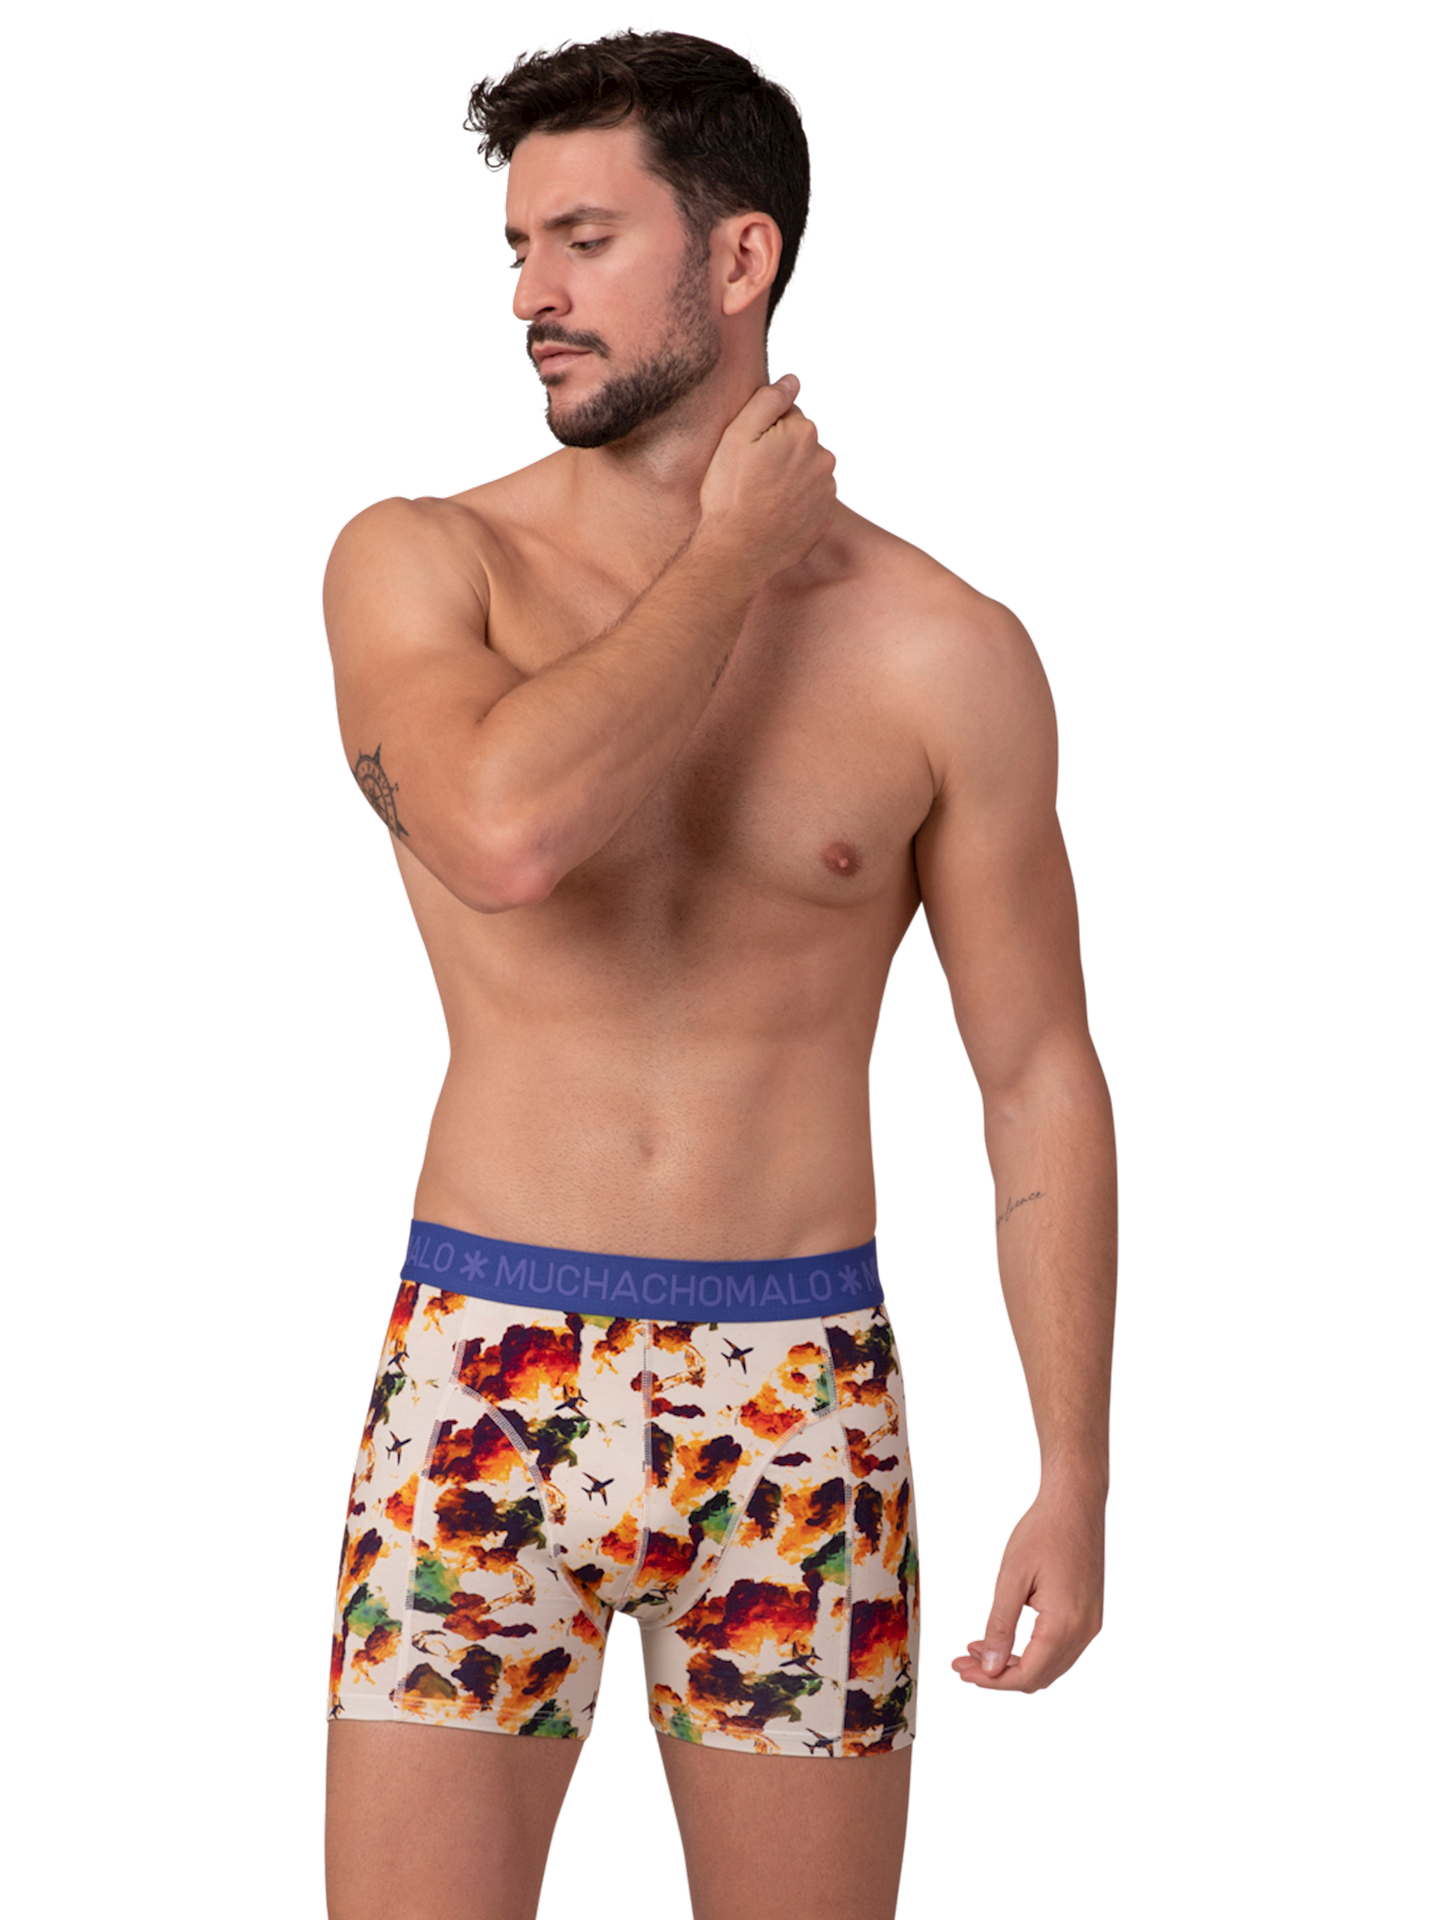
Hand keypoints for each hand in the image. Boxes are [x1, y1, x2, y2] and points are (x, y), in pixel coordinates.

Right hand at [696, 372, 839, 583]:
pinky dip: (797, 502)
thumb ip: (768, 401)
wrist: (739, 551)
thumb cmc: (731, 493)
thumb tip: (792, 380)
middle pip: (800, 444)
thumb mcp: (736, 437)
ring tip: (763, 498)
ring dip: (790, 478)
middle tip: (752, 479)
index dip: (763, 433)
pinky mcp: (826, 517)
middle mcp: (823, 458)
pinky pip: (812, 499)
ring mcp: (827, 490)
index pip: (787, 417)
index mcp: (803, 432)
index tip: (748, 455)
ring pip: (807, 471)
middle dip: (780, 454)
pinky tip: (775, 513)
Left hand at [949, 1482, 1108, 1695]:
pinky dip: (1029, 1651)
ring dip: (1011, 1664)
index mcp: (1063, 1626)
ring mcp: (1089, 1626)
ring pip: (1048, 1667)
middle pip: (1037, 1676)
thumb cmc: (1041, 1533)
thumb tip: (990, 1668)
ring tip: (976, 1649)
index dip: (990, 1680)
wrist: (1075, 1504)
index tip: (959, 1669)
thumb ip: (1000, 1625)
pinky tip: (1002, 1637)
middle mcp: (1082, 1633)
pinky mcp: (1087, 1616)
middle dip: (996, 1674)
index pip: (1025, 1675)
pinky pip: (1058, 1650)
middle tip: (961, 1662)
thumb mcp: (1012, 1578)